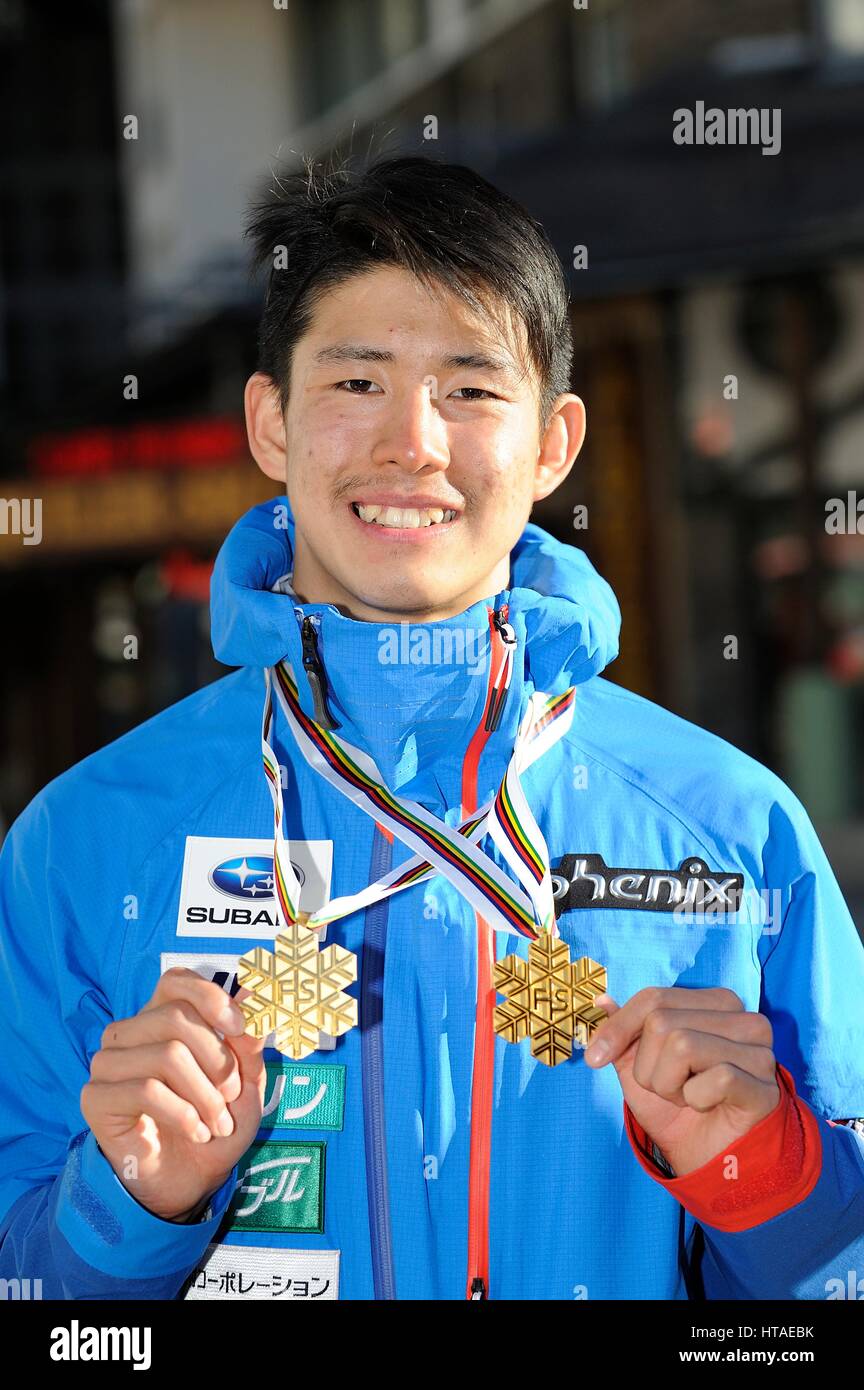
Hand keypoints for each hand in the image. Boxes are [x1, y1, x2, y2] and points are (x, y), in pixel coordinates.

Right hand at [81, 968, 265, 1220]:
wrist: (187, 1184)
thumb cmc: (215, 1126)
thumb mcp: (246, 1083)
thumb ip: (248, 1041)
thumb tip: (255, 992)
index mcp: (160, 1017)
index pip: (176, 980)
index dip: (211, 998)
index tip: (240, 1029)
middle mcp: (128, 1033)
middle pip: (176, 1018)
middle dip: (218, 1061)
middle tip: (232, 1097)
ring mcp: (107, 1063)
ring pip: (167, 1055)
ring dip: (205, 1095)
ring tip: (217, 1124)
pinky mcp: (95, 1097)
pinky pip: (147, 1090)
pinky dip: (184, 1114)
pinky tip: (196, 1133)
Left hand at [584, 986, 780, 1175]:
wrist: (709, 1162)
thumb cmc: (679, 1109)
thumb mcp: (638, 1067)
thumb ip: (622, 1031)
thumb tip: (601, 1001)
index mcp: (716, 1003)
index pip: (654, 998)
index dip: (618, 1028)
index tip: (594, 1057)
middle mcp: (744, 1018)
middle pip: (662, 1021)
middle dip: (648, 1067)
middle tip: (668, 1089)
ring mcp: (760, 1052)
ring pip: (683, 1045)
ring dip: (670, 1085)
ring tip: (689, 1098)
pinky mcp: (766, 1086)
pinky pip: (714, 1078)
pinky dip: (697, 1099)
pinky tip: (709, 1107)